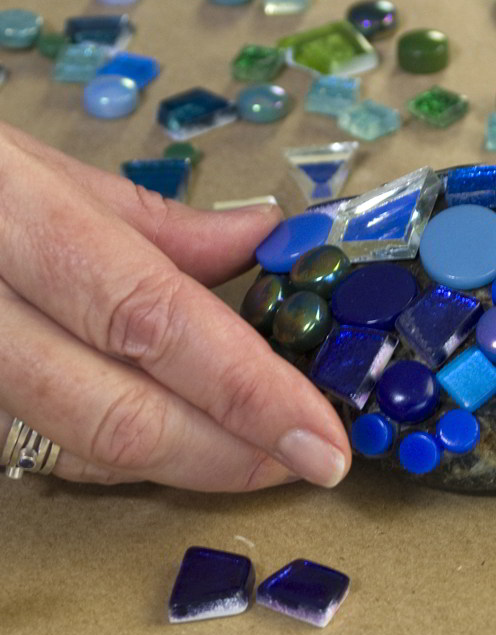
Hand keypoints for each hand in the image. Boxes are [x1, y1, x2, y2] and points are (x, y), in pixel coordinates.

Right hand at [0, 122, 351, 489]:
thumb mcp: (41, 171)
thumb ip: (157, 222)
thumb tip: (265, 237)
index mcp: (7, 216)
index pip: (153, 319)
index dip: (249, 390)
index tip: (324, 439)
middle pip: (116, 413)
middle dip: (230, 455)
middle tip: (307, 461)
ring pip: (77, 449)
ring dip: (185, 463)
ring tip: (260, 454)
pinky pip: (38, 451)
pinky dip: (118, 457)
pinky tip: (175, 442)